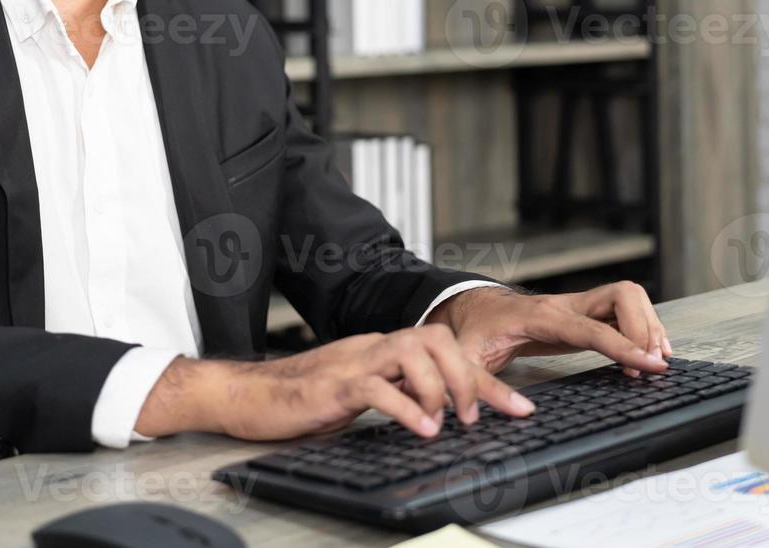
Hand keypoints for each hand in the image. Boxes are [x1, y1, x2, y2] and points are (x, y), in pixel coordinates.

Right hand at [135, 324, 534, 441]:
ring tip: (447, 423)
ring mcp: (354, 363)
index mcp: (383, 350)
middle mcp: (374, 348)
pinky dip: (407, 408)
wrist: (248, 396)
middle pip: (438, 339)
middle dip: (468, 376)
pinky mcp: (334, 385)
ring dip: (440, 389)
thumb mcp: (361, 396)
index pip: (446, 352)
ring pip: (414, 352)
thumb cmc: (301, 399)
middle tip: (477, 416)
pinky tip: (422, 429)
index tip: (520, 407)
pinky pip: (379, 387)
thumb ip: (396, 395)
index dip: (488, 381)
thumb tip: (438, 412)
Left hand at [425, 281, 673, 377]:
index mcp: (541, 316)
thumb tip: (518, 411)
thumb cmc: (473, 331)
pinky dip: (641, 327)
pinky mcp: (583, 313)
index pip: (592, 327)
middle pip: (622, 296)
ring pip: (628, 297)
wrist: (472, 307)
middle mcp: (564, 305)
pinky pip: (623, 310)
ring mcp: (576, 305)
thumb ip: (481, 384)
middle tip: (650, 365)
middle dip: (644, 328)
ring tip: (652, 361)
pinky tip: (644, 352)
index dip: (624, 345)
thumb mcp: (466, 358)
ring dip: (648, 325)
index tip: (651, 364)